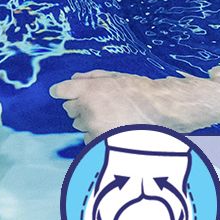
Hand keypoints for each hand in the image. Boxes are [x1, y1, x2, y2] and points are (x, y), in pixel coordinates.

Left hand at [50, 70, 193, 139]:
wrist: (159, 110)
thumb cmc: (140, 90)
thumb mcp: (117, 77)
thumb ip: (92, 77)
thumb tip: (75, 79)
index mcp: (89, 90)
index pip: (60, 91)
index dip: (63, 91)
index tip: (65, 93)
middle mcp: (87, 109)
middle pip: (69, 109)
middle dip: (80, 106)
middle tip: (101, 103)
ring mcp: (92, 127)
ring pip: (78, 125)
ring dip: (88, 120)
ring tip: (111, 116)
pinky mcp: (98, 142)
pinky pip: (88, 137)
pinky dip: (96, 133)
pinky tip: (113, 127)